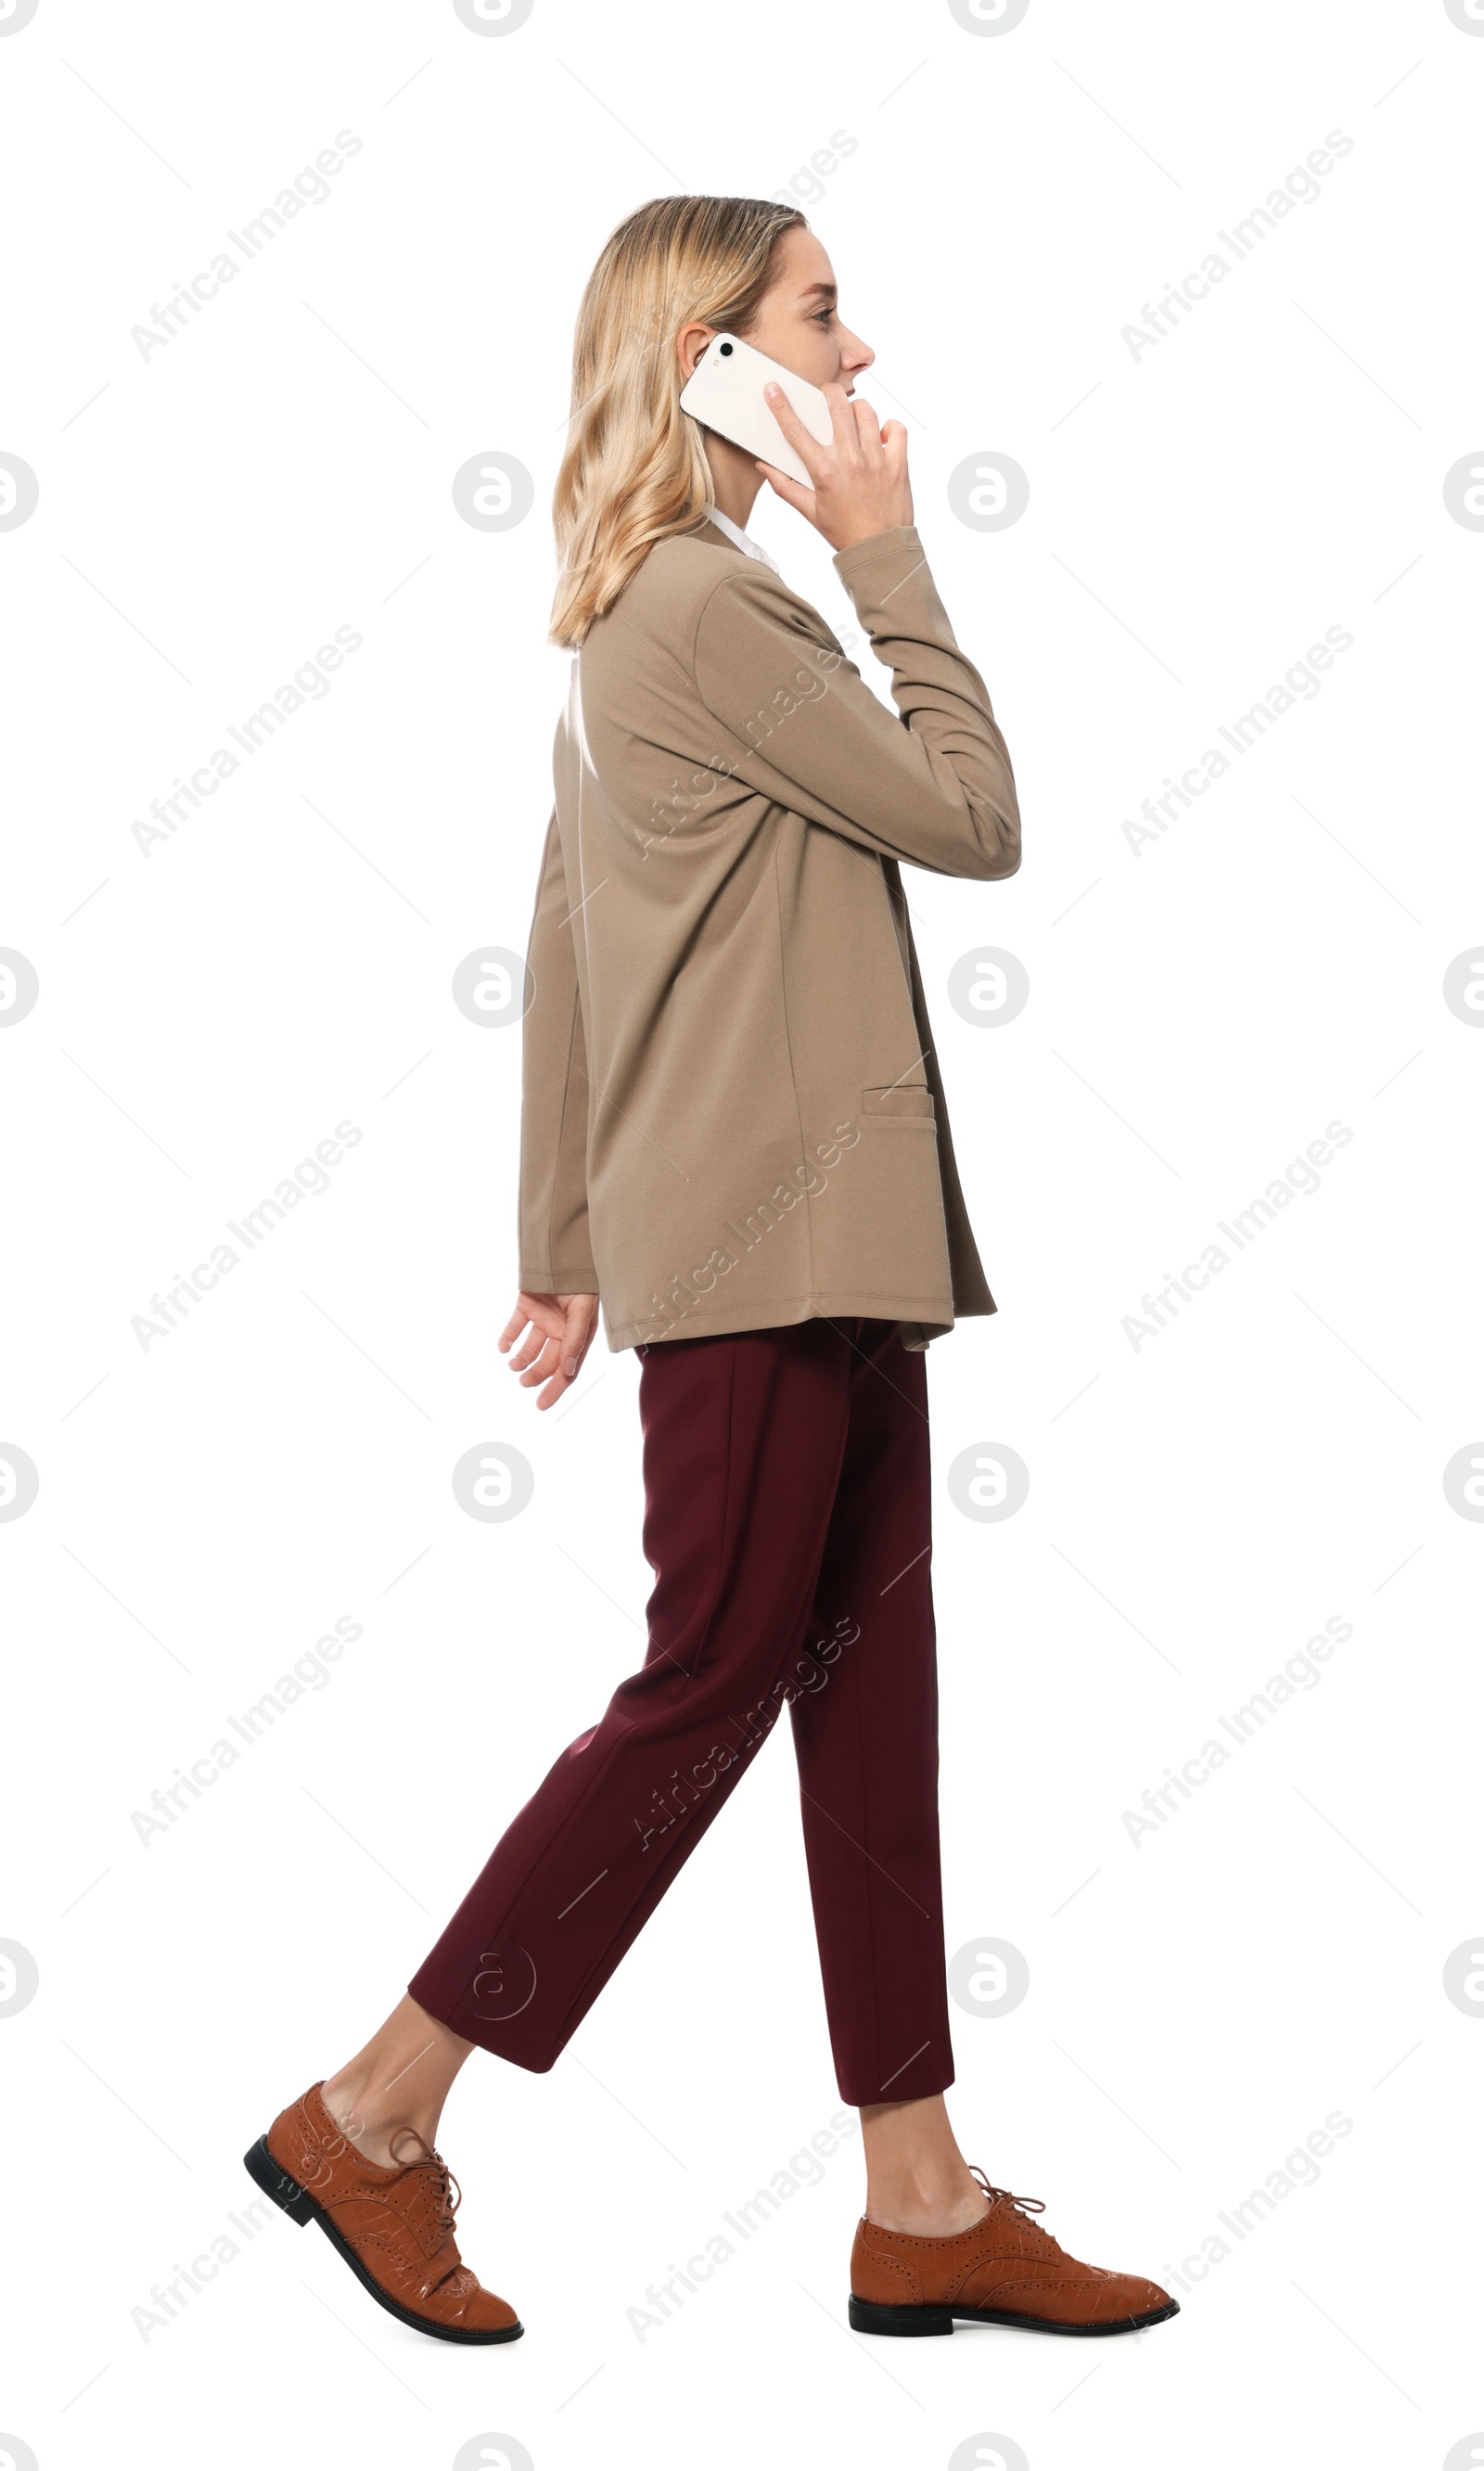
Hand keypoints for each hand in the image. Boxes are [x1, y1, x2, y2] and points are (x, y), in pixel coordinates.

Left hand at [499, 1291, 598, 1410]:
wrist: (565, 1251)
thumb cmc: (582, 1282)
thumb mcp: (583, 1312)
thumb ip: (575, 1341)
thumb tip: (567, 1370)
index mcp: (578, 1335)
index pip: (567, 1369)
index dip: (555, 1388)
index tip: (542, 1405)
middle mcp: (561, 1330)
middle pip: (548, 1361)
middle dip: (536, 1374)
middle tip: (523, 1382)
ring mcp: (543, 1318)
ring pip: (530, 1347)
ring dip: (521, 1359)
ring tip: (513, 1365)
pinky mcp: (527, 1306)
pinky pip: (515, 1326)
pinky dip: (507, 1338)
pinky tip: (503, 1348)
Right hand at [755, 378, 912, 551]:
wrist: (880, 551)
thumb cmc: (845, 532)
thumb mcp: (810, 512)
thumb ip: (786, 487)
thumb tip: (764, 467)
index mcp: (824, 473)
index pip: (796, 431)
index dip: (781, 406)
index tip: (774, 388)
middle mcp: (850, 461)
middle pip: (837, 406)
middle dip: (829, 392)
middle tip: (828, 395)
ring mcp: (876, 460)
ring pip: (866, 412)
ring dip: (858, 409)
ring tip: (855, 418)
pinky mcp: (898, 463)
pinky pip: (896, 429)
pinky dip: (889, 427)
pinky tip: (880, 435)